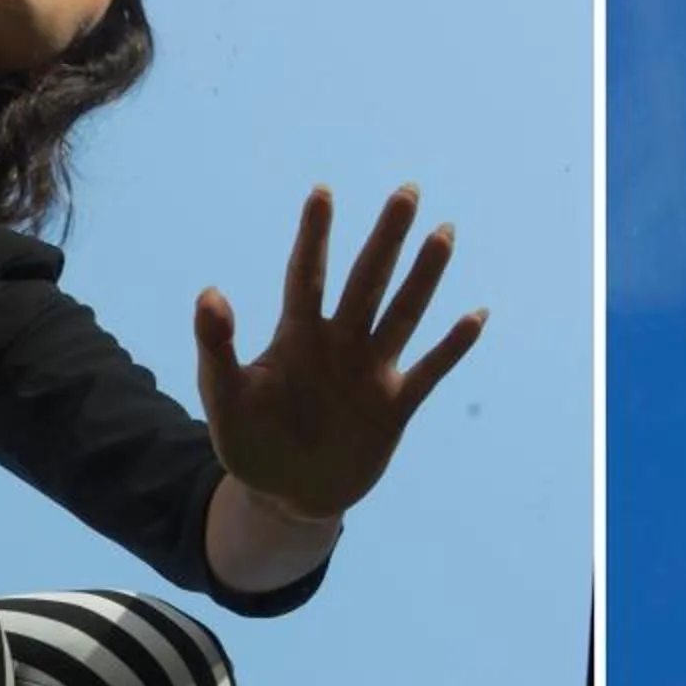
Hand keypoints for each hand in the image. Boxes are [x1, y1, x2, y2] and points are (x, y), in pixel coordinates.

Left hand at [194, 185, 486, 521]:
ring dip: (424, 275)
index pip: (308, 276)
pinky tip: (476, 315)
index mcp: (297, 336)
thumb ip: (216, 347)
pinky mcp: (395, 406)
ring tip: (444, 233)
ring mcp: (371, 372)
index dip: (315, 236)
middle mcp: (340, 343)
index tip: (322, 193)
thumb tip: (210, 293)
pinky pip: (430, 369)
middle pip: (368, 280)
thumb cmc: (250, 443)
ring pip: (403, 313)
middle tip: (406, 190)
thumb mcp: (224, 398)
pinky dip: (452, 346)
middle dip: (387, 237)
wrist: (287, 495)